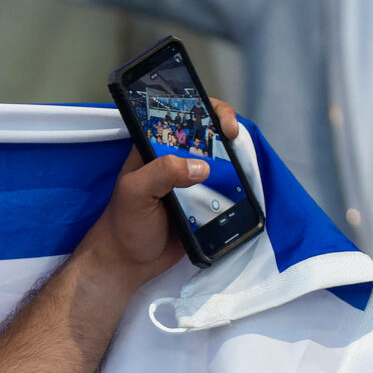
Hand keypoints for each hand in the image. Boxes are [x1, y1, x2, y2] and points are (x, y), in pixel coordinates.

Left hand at [70, 99, 240, 294]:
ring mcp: (192, 181)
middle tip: (233, 137)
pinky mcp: (205, 203)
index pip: (181, 116)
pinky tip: (246, 184)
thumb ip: (162, 173)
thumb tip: (202, 168)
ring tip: (242, 162)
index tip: (218, 121)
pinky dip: (238, 186)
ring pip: (221, 161)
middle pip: (207, 134)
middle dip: (224, 130)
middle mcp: (176, 160)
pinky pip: (226, 189)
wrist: (130, 263)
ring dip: (234, 160)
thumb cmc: (126, 223)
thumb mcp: (135, 192)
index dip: (202, 109)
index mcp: (155, 148)